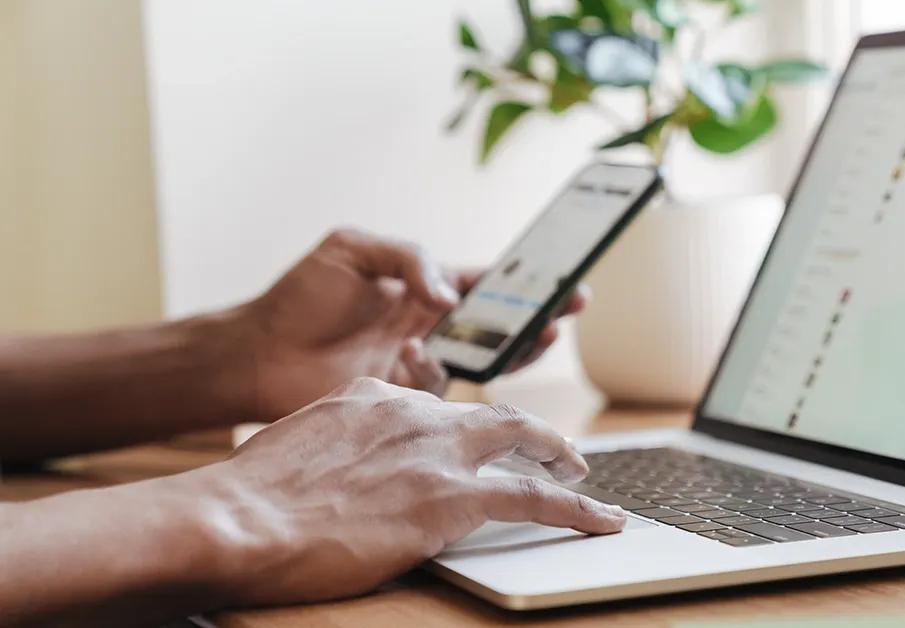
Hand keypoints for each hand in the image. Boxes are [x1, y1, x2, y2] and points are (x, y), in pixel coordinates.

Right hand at [200, 378, 624, 605]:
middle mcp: (413, 412)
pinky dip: (577, 508)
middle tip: (556, 449)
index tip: (476, 441)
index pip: (436, 406)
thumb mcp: (295, 447)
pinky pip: (535, 498)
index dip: (463, 428)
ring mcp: (437, 451)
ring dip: (562, 457)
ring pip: (525, 442)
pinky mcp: (452, 497)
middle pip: (493, 414)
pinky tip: (600, 519)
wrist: (237, 520)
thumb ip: (336, 446)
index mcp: (373, 396)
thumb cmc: (248, 498)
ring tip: (584, 476)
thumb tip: (345, 470)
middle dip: (531, 430)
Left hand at [236, 229, 589, 419]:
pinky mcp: (404, 398)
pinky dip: (448, 374)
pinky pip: (444, 390)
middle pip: (498, 323)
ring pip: (484, 359)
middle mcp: (428, 327)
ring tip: (545, 332)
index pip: (484, 282)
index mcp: (420, 286)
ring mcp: (419, 363)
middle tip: (571, 306)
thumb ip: (407, 257)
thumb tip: (448, 295)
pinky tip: (435, 355)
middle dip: (538, 314)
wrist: (255, 353)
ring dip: (517, 348)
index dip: (523, 280)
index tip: (559, 276)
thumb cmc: (298, 295)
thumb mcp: (351, 248)